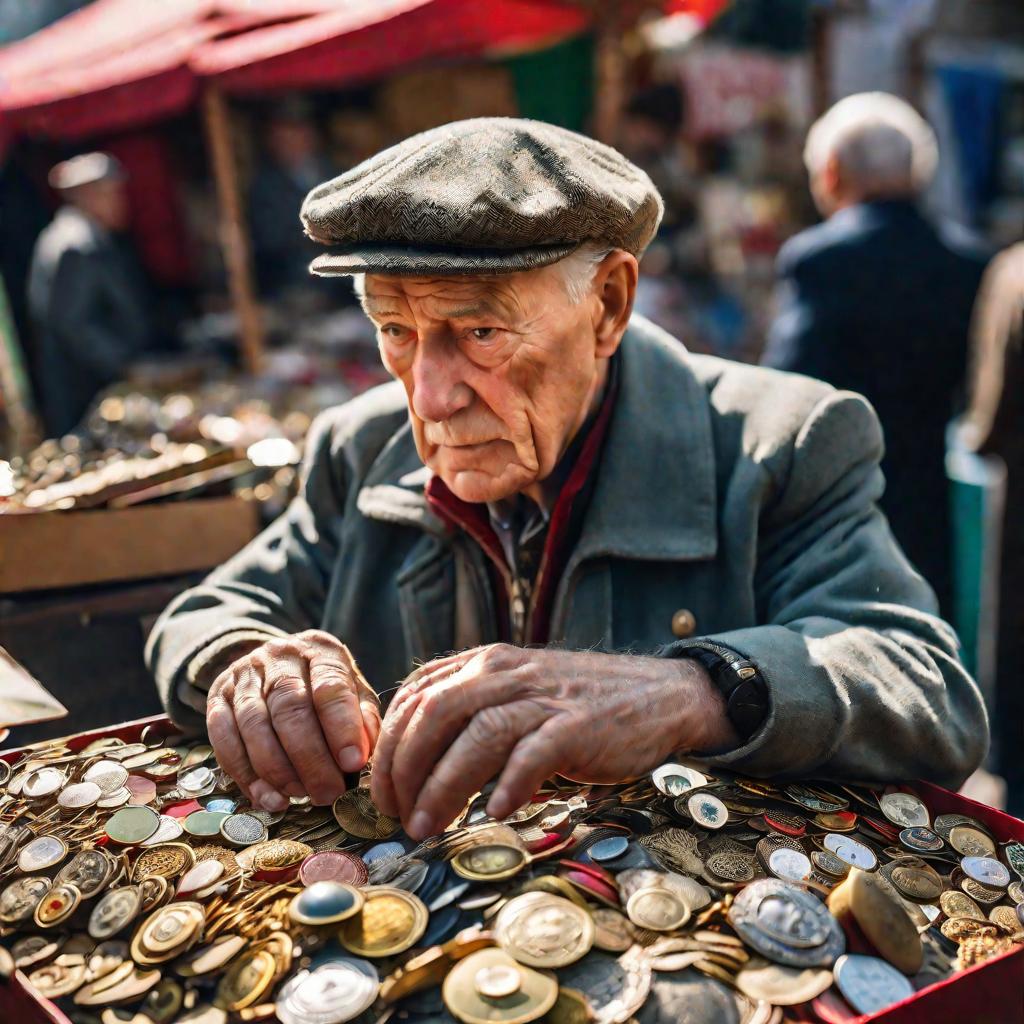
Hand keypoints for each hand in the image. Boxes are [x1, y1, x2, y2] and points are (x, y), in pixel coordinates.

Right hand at [206, 630, 380, 810]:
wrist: (275, 663)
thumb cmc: (323, 685)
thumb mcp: (354, 691)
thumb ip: (363, 719)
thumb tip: (363, 755)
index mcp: (320, 650)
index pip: (330, 685)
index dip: (342, 727)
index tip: (353, 763)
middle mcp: (279, 656)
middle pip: (290, 707)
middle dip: (310, 757)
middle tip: (327, 792)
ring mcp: (244, 675)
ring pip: (255, 723)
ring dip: (277, 769)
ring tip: (299, 796)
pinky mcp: (217, 697)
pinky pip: (223, 737)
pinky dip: (244, 773)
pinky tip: (266, 796)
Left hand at [370, 644, 736, 838]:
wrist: (659, 695)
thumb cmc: (577, 706)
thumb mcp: (516, 695)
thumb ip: (471, 716)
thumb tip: (415, 770)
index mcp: (485, 663)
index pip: (416, 695)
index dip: (390, 745)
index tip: (382, 791)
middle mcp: (507, 672)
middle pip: (435, 713)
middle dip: (403, 768)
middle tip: (396, 816)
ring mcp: (544, 696)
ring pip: (477, 735)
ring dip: (443, 786)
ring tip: (426, 827)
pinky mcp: (578, 725)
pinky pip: (533, 753)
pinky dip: (509, 785)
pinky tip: (497, 813)